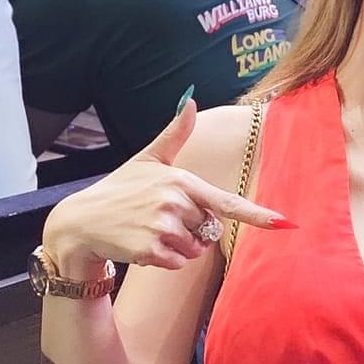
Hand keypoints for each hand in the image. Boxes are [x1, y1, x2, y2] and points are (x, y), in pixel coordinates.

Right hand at [40, 99, 290, 274]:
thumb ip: (174, 134)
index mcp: (181, 180)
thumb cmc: (119, 189)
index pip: (226, 201)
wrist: (79, 222)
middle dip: (193, 229)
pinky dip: (165, 261)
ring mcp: (162, 227)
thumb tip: (191, 100)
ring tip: (151, 231)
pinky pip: (177, 263)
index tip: (284, 223)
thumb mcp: (147, 159)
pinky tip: (143, 246)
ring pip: (195, 249)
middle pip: (210, 229)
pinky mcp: (149, 251)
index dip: (257, 214)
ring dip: (180, 247)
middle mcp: (174, 202)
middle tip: (161, 219)